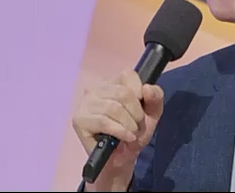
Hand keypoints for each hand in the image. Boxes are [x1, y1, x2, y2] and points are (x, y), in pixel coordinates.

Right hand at [72, 70, 163, 190]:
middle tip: (137, 126)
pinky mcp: (79, 120)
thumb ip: (155, 98)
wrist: (121, 159)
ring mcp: (85, 104)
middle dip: (136, 113)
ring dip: (129, 125)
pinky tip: (126, 137)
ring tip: (131, 134)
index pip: (127, 75)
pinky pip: (103, 121)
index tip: (142, 109)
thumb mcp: (152, 114)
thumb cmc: (134, 132)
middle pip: (123, 93)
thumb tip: (147, 88)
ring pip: (113, 108)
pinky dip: (120, 131)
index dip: (139, 92)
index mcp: (112, 82)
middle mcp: (95, 89)